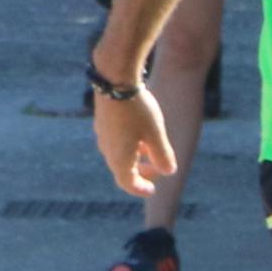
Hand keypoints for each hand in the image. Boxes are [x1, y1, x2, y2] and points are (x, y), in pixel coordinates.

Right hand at [94, 80, 177, 196]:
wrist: (115, 80)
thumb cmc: (138, 109)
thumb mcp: (156, 134)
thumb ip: (163, 156)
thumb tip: (169, 172)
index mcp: (119, 158)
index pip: (128, 183)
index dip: (141, 189)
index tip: (152, 190)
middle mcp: (107, 150)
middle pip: (123, 170)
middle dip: (142, 172)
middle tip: (158, 169)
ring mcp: (102, 135)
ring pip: (120, 154)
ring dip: (137, 157)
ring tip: (153, 148)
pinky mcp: (102, 122)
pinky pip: (116, 141)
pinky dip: (130, 144)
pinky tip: (142, 131)